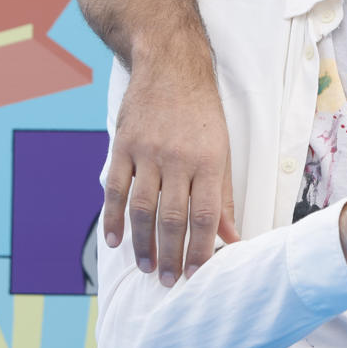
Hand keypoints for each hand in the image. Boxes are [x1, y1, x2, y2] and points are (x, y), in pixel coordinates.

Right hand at [102, 41, 238, 284]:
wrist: (170, 66)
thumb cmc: (201, 113)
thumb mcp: (222, 151)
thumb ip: (224, 197)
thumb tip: (232, 238)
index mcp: (208, 161)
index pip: (206, 215)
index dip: (202, 249)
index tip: (198, 274)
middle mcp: (178, 158)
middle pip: (173, 217)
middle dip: (171, 255)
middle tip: (169, 281)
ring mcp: (147, 152)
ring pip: (143, 208)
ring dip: (142, 243)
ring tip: (145, 267)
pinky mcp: (123, 146)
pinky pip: (116, 188)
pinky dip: (114, 217)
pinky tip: (115, 240)